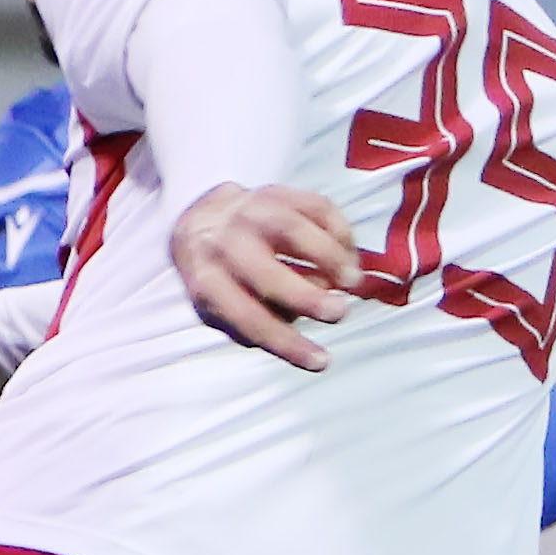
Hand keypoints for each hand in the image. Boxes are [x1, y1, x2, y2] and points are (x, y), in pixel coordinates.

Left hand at [172, 181, 359, 371]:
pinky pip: (316, 207)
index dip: (287, 344)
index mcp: (208, 282)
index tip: (321, 362)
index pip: (248, 320)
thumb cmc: (221, 277)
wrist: (202, 221)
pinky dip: (340, 232)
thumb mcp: (223, 307)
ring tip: (353, 282)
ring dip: (331, 259)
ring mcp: (251, 213)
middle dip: (308, 298)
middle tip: (340, 314)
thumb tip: (301, 324)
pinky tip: (349, 256)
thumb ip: (257, 321)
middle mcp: (226, 245)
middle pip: (267, 275)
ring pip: (293, 231)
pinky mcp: (278, 191)